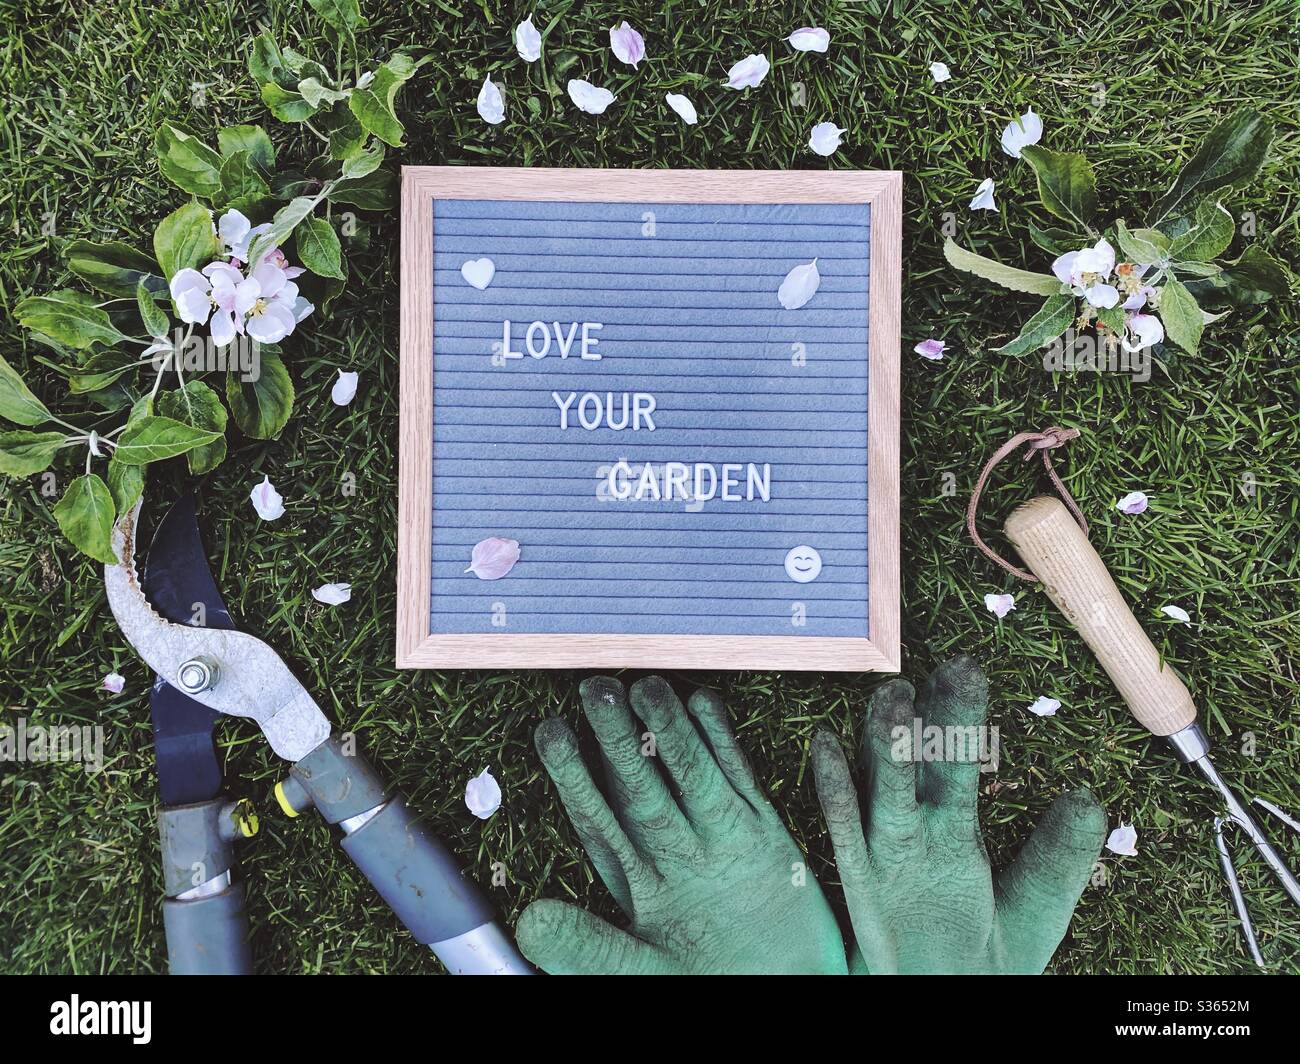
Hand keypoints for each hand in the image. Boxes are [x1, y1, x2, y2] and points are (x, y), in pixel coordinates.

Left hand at [517, 676, 848, 974]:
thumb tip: (528, 919)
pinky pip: (740, 781)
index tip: (550, 732)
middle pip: (638, 784)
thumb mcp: (641, 974)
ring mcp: (721, 840)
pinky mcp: (767, 838)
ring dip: (668, 730)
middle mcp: (675, 852)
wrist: (789, 996)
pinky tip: (705, 702)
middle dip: (616, 737)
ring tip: (646, 685)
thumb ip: (588, 949)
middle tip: (595, 688)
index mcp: (638, 884)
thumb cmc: (709, 989)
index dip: (572, 775)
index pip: (597, 818)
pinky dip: (724, 744)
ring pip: (687, 774)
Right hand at [811, 656, 1104, 973]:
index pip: (960, 760)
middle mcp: (919, 831)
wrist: (939, 1005)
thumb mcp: (1035, 908)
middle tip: (947, 666)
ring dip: (889, 743)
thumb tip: (1089, 797)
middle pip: (926, 762)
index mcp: (957, 831)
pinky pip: (846, 828)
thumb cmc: (983, 961)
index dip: (963, 715)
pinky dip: (834, 787)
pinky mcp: (862, 882)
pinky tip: (827, 744)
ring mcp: (887, 853)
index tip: (967, 667)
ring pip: (887, 786)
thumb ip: (1059, 856)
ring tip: (895, 695)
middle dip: (935, 717)